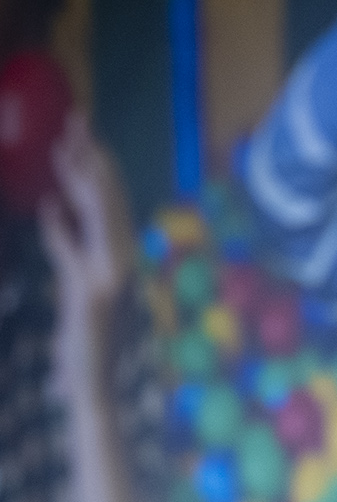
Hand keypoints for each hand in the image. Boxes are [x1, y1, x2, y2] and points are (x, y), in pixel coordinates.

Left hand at [39, 114, 132, 394]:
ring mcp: (108, 274)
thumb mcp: (74, 283)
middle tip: (78, 122)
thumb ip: (66, 244)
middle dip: (91, 159)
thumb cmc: (84, 340)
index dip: (96, 167)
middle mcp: (119, 260)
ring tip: (70, 144)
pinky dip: (65, 228)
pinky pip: (75, 249)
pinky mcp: (89, 289)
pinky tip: (54, 206)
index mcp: (118, 254)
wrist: (93, 379)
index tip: (82, 137)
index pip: (109, 202)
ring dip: (83, 178)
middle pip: (107, 199)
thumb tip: (52, 208)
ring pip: (99, 215)